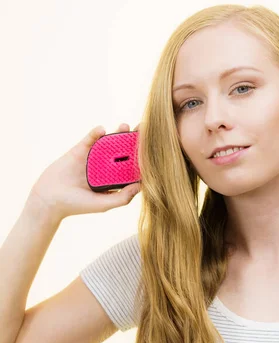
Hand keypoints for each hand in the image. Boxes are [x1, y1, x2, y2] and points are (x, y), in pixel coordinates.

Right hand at [26, 122, 141, 220]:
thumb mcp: (104, 204)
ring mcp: (93, 157)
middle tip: (144, 131)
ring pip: (108, 142)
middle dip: (133, 142)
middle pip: (123, 152)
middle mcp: (106, 167)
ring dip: (117, 133)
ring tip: (125, 126)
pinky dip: (96, 132)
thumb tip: (141, 186)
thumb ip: (123, 197)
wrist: (50, 198)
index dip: (141, 160)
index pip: (131, 168)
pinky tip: (102, 129)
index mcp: (114, 180)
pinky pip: (90, 138)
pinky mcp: (80, 149)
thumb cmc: (78, 205)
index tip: (153, 151)